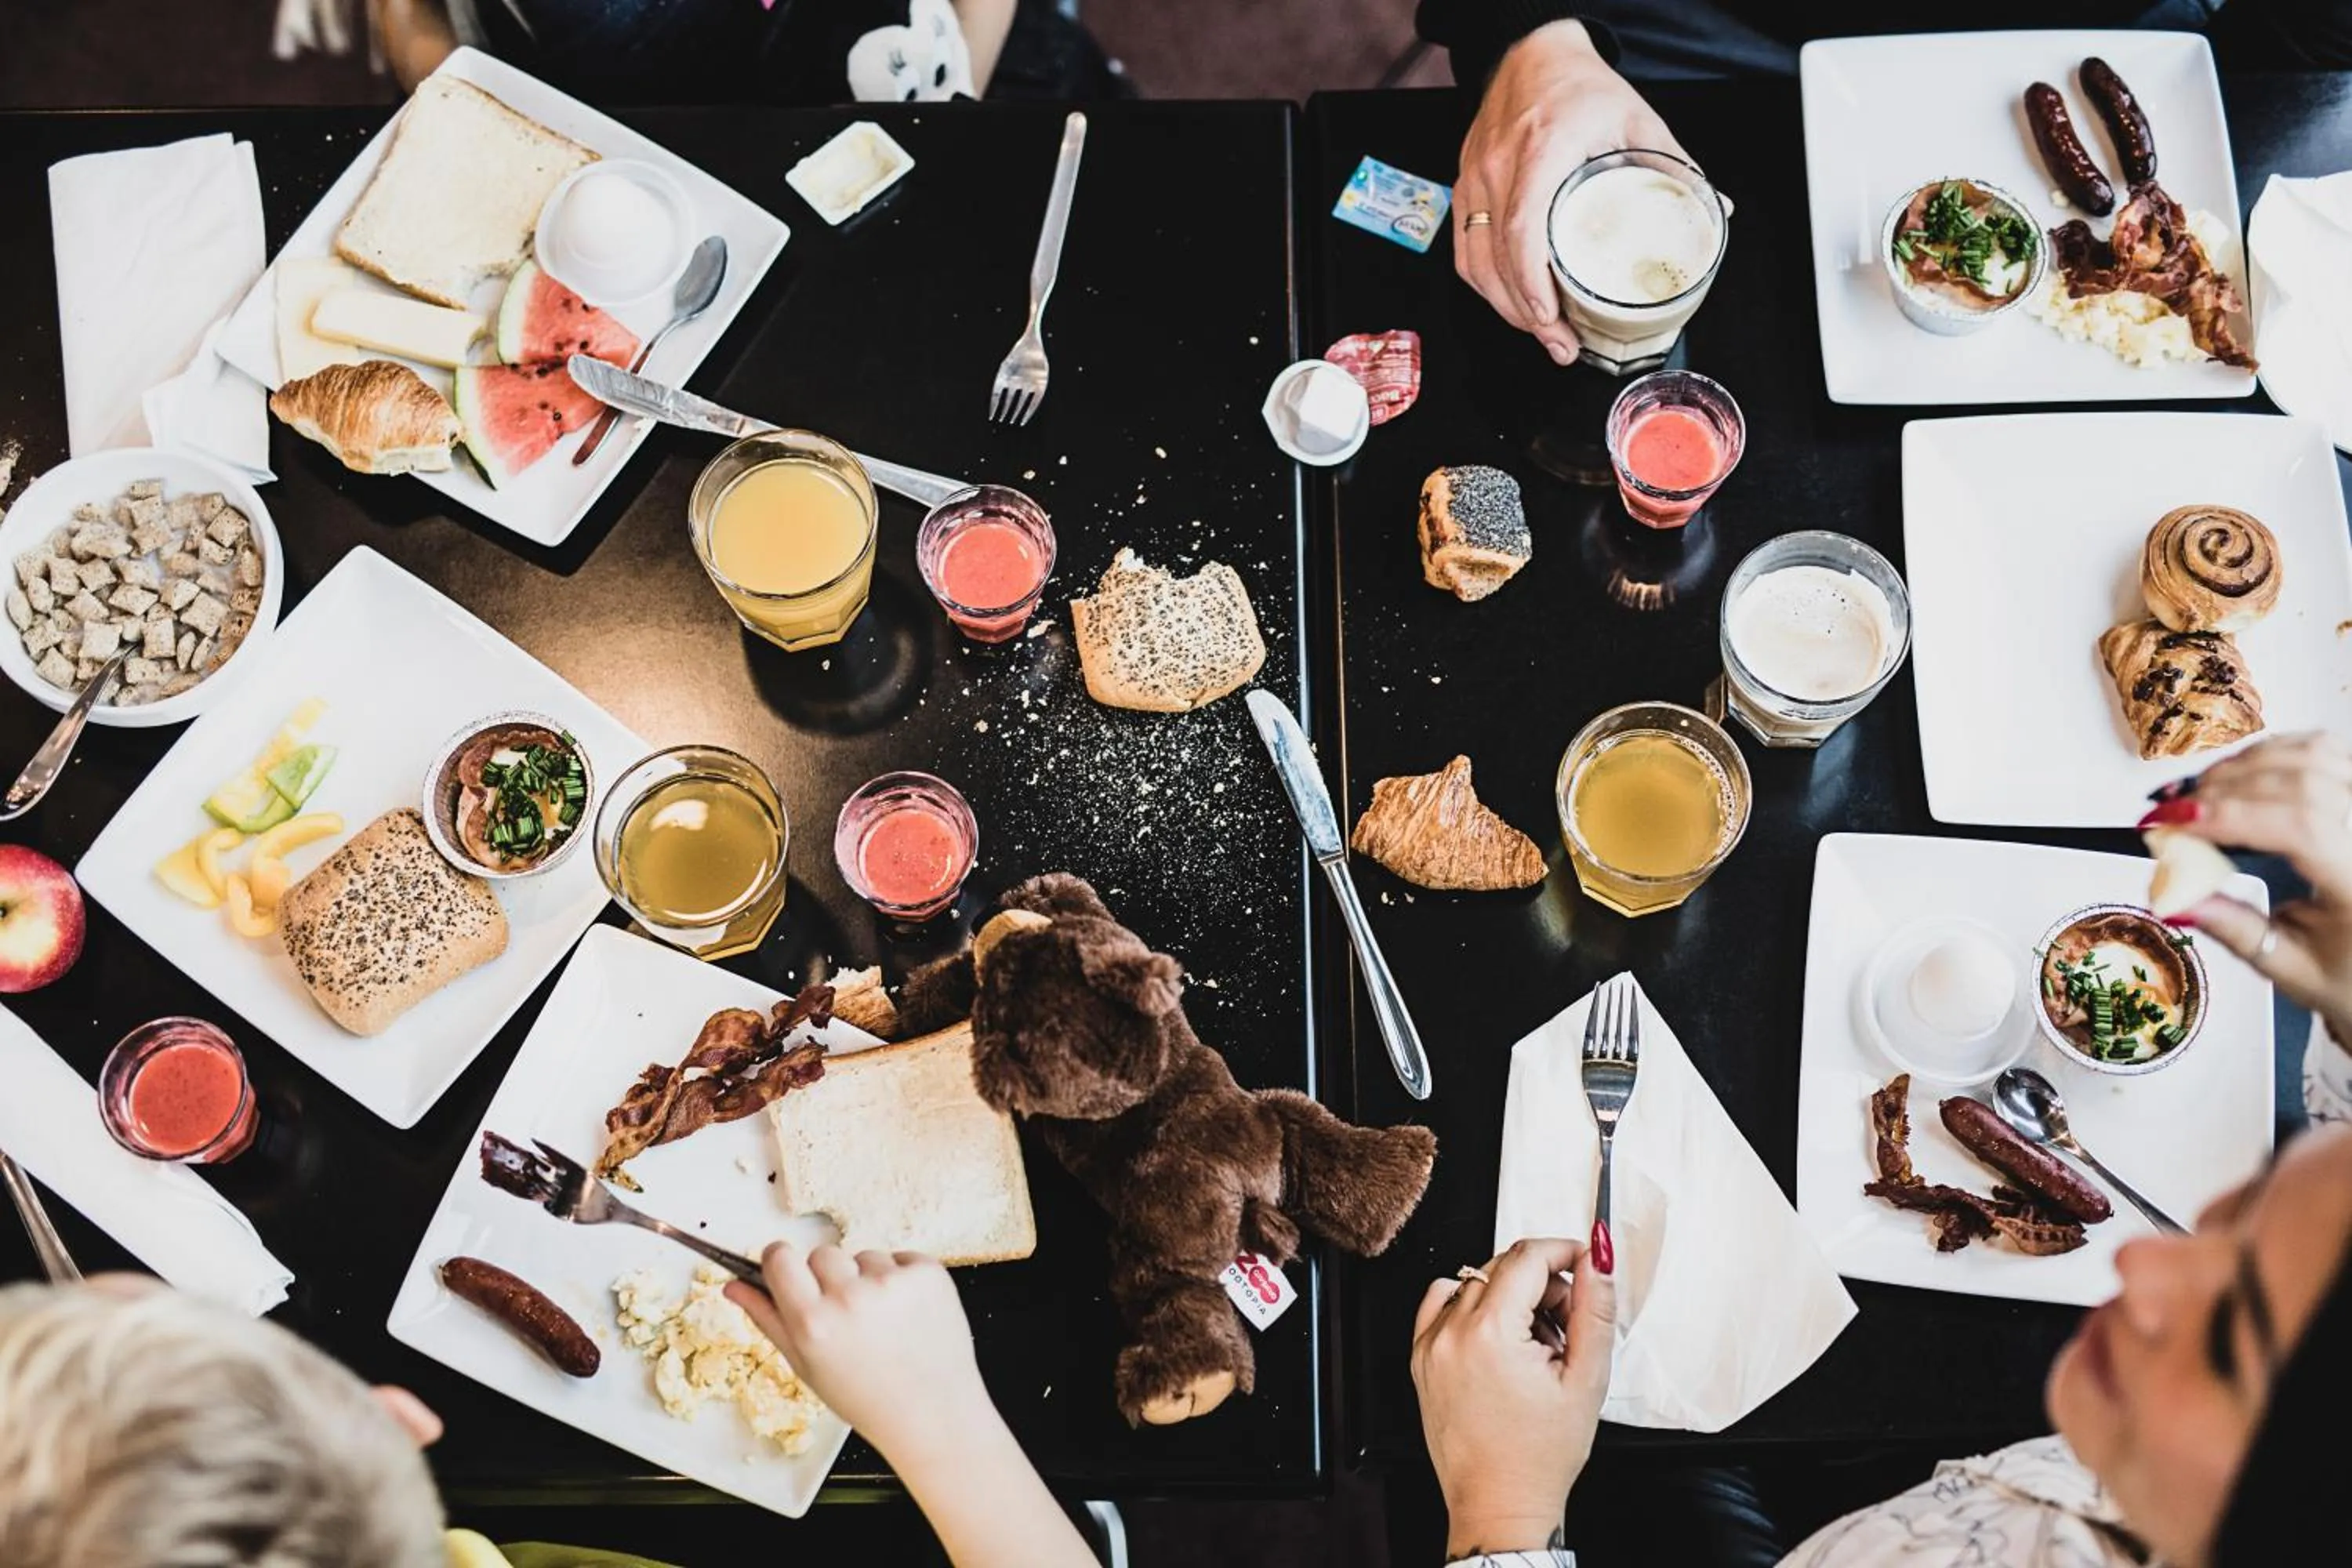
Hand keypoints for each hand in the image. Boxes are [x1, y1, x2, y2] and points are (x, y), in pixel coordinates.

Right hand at [727, 1242, 993, 1464]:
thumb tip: (732, 1285)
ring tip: (882, 1323)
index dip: (781, 1264)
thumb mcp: (805, 1365)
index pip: (779, 1256)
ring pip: (862, 1255)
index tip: (788, 1274)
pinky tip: (906, 1315)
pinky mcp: (928, 1273)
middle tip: (846, 1318)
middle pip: (820, 1253)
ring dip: (867, 1279)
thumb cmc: (864, 1396)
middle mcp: (850, 1297)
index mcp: (813, 1322)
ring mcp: (892, 1282)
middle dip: (827, 1277)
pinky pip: (899, 1257)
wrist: (932, 1412)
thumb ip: (767, 1319)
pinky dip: (902, 1280)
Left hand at [1411, 1236, 1615, 1556]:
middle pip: (1502, 1266)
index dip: (1564, 1252)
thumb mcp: (1586, 1380)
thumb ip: (1593, 1310)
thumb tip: (1597, 1259)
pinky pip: (1442, 1302)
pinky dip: (1472, 1306)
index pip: (1527, 1257)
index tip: (1583, 1263)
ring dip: (1510, 1296)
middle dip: (1544, 1282)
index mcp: (1490, 1334)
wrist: (1499, 1504)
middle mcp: (1451, 1333)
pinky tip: (1498, 1338)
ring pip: (1474, 1282)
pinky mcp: (1420, 1359)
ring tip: (1535, 1344)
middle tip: (1566, 1325)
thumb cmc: (1539, 1457)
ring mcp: (1430, 1345)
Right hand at [1453, 21, 1691, 364]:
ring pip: (1475, 261)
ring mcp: (1474, 177)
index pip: (1525, 227)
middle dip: (1528, 314)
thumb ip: (1675, 167)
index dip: (1534, 283)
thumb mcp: (1638, 119)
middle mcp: (1499, 165)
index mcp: (1544, 147)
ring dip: (1506, 307)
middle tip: (1562, 346)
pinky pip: (1464, 250)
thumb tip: (1719, 212)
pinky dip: (1487, 285)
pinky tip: (1513, 304)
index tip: (1554, 318)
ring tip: (1543, 333)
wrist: (1532, 55)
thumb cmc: (1582, 88)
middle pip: (1498, 258)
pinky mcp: (1464, 186)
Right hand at [2148, 732, 2351, 1041]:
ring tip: (2199, 795)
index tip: (2172, 822)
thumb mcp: (2293, 970)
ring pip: (2311, 754)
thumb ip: (2236, 932)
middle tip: (2169, 812)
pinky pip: (2322, 750)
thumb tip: (2174, 900)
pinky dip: (2273, 753)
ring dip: (2244, 766)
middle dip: (2222, 788)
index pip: (2300, 825)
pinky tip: (2240, 775)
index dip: (2230, 814)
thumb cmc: (2349, 972)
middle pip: (2300, 781)